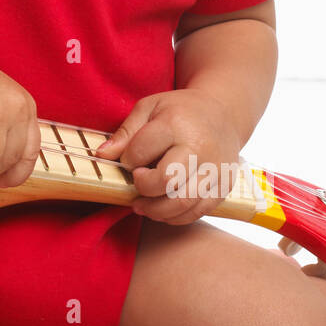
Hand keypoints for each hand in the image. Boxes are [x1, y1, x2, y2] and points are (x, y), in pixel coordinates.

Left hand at [92, 88, 241, 224]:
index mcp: (176, 124)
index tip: (129, 159)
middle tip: (137, 182)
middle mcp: (199, 148)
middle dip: (143, 187)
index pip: (141, 152)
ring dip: (155, 210)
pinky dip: (175, 217)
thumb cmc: (181, 110)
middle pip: (166, 181)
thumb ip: (125, 133)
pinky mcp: (224, 186)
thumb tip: (101, 155)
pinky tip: (163, 208)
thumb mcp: (149, 108)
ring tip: (142, 204)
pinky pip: (197, 212)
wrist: (223, 113)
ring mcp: (215, 169)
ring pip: (182, 203)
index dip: (127, 160)